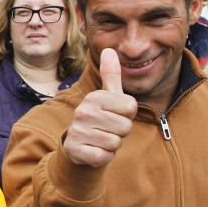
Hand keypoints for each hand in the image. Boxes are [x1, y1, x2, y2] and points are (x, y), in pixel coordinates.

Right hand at [62, 49, 137, 167]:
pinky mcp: (76, 150)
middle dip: (120, 132)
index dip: (127, 116)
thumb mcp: (107, 97)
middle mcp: (83, 111)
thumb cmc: (99, 120)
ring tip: (99, 140)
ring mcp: (78, 131)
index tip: (113, 116)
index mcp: (94, 97)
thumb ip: (110, 75)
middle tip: (106, 130)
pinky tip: (93, 151)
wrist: (77, 147)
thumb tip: (108, 49)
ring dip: (111, 145)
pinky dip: (102, 157)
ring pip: (115, 142)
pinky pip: (103, 156)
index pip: (131, 108)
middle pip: (125, 126)